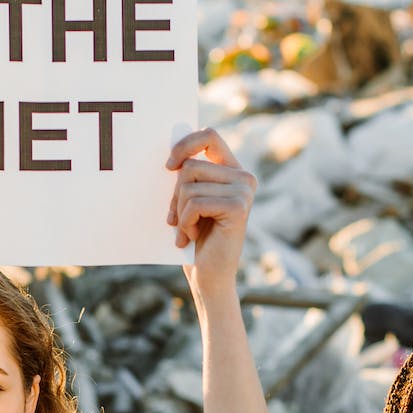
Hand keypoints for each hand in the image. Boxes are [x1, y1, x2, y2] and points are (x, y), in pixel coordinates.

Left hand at [165, 128, 254, 293]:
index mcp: (233, 171)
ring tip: (188, 230)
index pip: (209, 136)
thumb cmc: (196, 238)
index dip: (185, 144)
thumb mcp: (189, 200)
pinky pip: (194, 202)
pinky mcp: (238, 207)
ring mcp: (244, 191)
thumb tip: (172, 154)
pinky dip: (185, 222)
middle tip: (178, 219)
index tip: (169, 166)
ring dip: (179, 212)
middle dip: (175, 195)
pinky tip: (193, 236)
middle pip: (190, 165)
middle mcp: (244, 177)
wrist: (209, 276)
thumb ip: (188, 175)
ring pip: (188, 184)